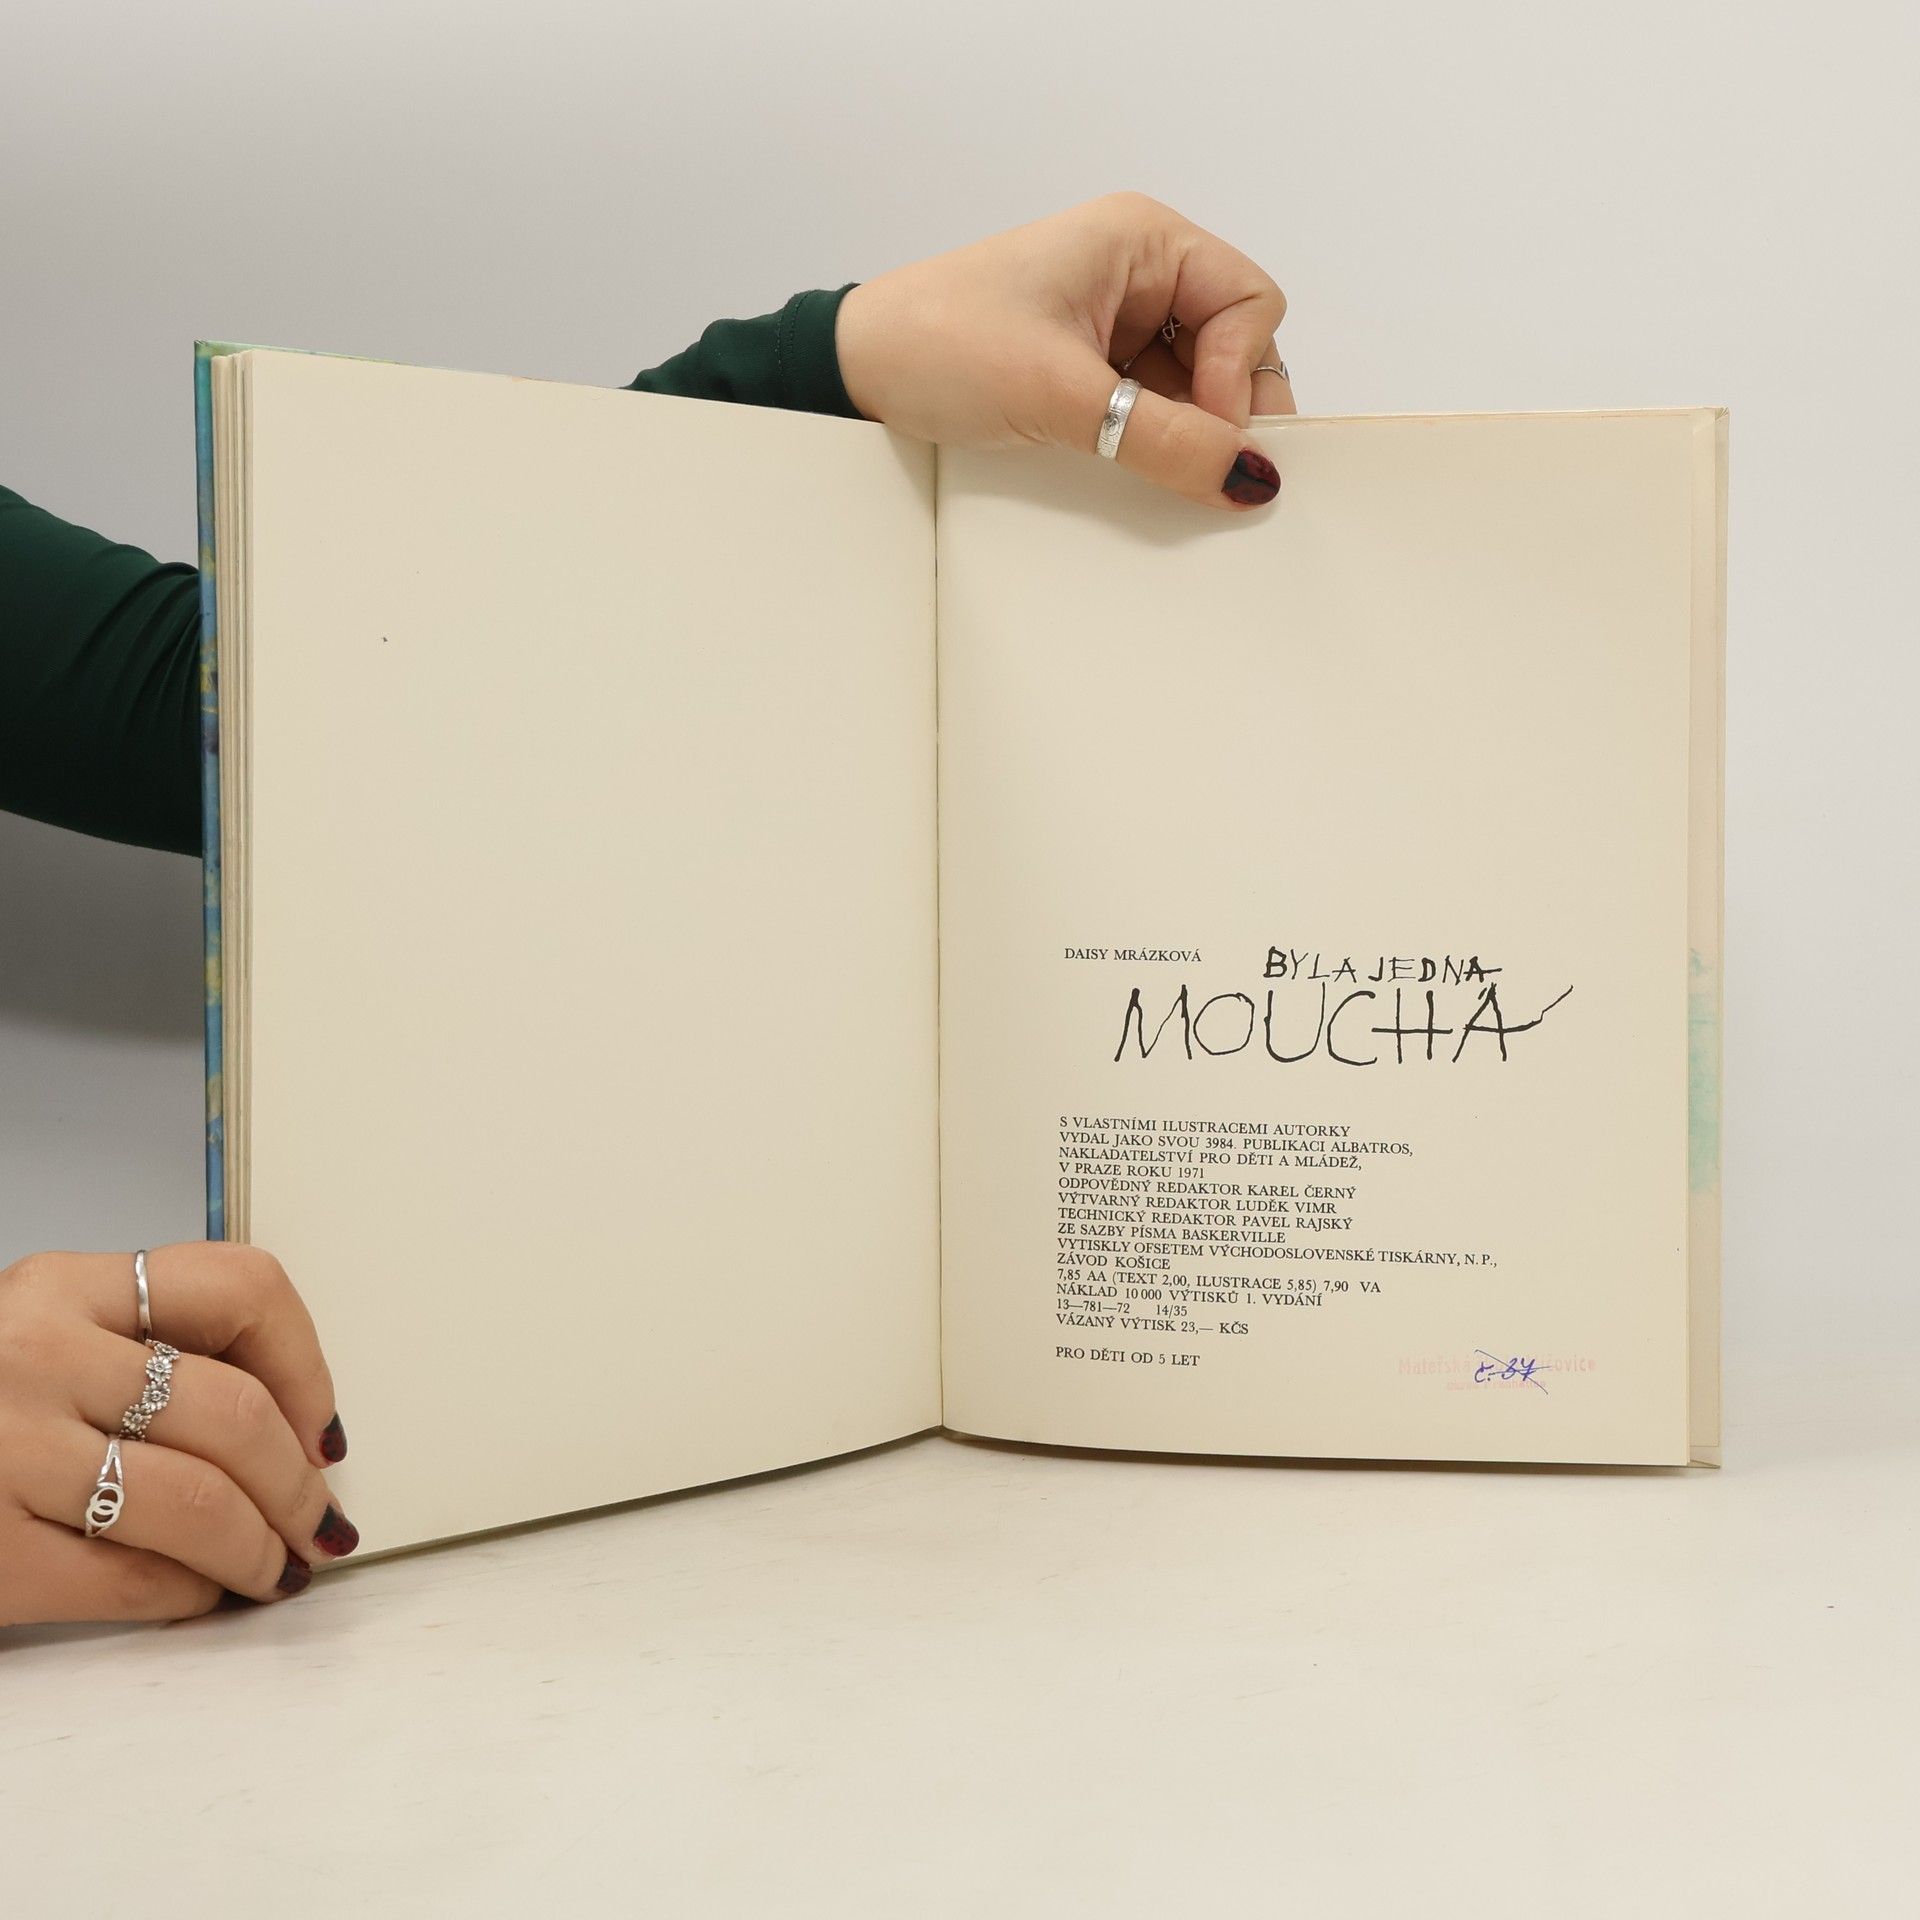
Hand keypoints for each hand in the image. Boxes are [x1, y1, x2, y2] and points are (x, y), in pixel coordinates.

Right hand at [0, 1243, 355, 1626]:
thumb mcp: (43, 1336)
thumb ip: (144, 1350)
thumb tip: (293, 1428)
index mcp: (64, 1285)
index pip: (242, 1287)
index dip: (307, 1366)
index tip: (323, 1426)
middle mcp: (36, 1352)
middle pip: (235, 1414)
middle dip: (297, 1484)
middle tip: (317, 1522)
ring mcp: (2, 1449)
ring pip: (196, 1503)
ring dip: (259, 1549)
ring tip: (274, 1567)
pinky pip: (128, 1578)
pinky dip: (185, 1593)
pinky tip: (197, 1593)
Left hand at [834, 191, 1293, 510]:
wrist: (852, 374)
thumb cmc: (941, 347)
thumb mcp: (1060, 396)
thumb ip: (1164, 440)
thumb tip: (1252, 479)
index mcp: (1142, 241)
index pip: (1249, 303)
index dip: (1244, 373)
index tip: (1208, 435)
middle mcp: (1139, 274)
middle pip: (1236, 346)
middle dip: (1226, 410)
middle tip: (1198, 469)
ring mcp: (1115, 325)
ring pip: (1198, 388)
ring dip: (1187, 434)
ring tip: (1153, 474)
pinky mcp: (1089, 373)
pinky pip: (1154, 411)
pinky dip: (1154, 446)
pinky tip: (1133, 475)